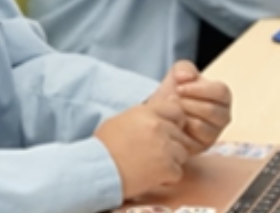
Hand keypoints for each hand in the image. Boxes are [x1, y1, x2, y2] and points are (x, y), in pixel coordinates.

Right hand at [96, 69, 192, 199]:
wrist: (97, 169)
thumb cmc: (104, 146)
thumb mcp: (120, 120)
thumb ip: (144, 113)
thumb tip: (166, 101)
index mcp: (146, 112)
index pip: (176, 110)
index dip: (174, 122)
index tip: (167, 132)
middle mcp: (158, 127)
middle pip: (181, 134)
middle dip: (172, 144)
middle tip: (154, 153)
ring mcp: (164, 148)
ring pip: (183, 154)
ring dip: (171, 161)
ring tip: (151, 165)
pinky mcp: (167, 168)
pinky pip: (177, 172)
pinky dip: (167, 177)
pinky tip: (150, 176)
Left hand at [166, 60, 232, 154]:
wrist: (162, 112)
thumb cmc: (174, 93)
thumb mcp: (178, 74)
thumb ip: (183, 68)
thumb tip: (185, 76)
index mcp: (221, 95)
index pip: (220, 92)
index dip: (199, 89)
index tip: (179, 88)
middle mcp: (223, 115)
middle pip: (212, 110)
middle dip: (187, 104)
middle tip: (172, 101)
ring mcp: (215, 132)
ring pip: (203, 126)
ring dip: (183, 116)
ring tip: (173, 111)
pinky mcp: (204, 145)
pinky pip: (195, 139)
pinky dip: (182, 129)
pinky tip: (175, 123)